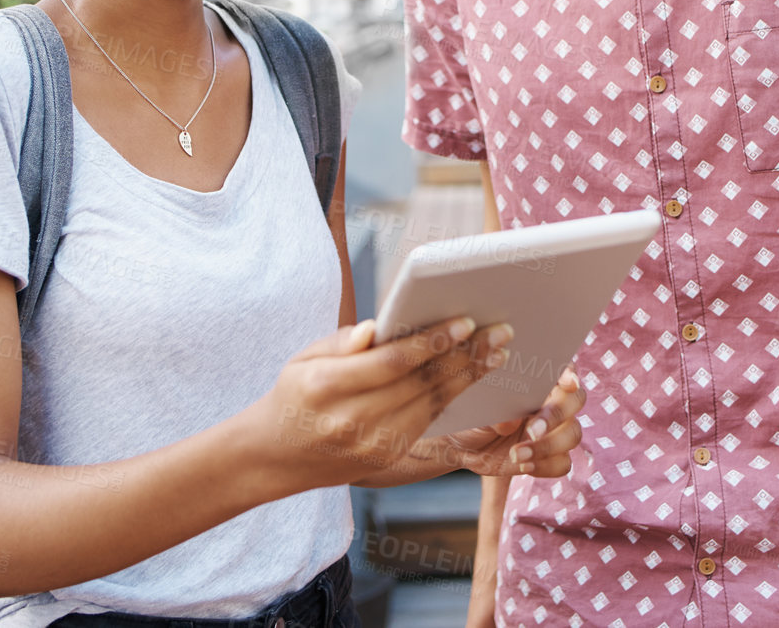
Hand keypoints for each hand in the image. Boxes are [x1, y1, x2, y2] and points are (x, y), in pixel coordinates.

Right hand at [247, 316, 510, 489]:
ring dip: (470, 376)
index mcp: (327, 388)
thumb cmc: (296, 394)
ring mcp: (373, 444)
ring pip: (432, 404)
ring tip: (498, 351)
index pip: (391, 362)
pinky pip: (428, 420)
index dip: (431, 341)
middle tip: (500, 331)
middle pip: (421, 383)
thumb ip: (342, 342)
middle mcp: (353, 420)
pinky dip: (454, 396)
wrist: (278, 456)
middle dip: (465, 355)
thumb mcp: (304, 359)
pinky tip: (473, 375)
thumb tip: (376, 328)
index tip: (465, 322)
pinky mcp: (388, 457)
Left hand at [434, 366, 585, 477]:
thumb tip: (509, 422)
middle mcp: (550, 401)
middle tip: (533, 430)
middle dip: (556, 415)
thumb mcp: (476, 409)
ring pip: (573, 434)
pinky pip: (563, 462)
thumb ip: (494, 412)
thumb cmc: (471, 414)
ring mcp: (554, 430)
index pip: (562, 368)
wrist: (463, 445)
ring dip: (548, 446)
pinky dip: (546, 466)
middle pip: (575, 401)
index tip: (568, 383)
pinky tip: (523, 465)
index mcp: (536, 380)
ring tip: (517, 453)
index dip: (570, 373)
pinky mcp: (550, 456)